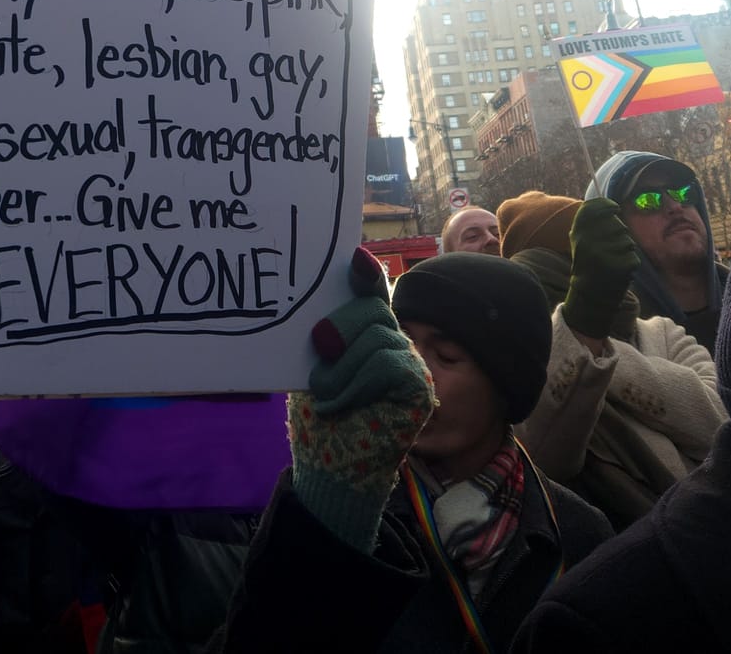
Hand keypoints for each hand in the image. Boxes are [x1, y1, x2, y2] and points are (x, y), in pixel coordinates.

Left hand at [287, 247, 435, 552]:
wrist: (327, 472)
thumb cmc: (318, 423)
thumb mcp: (311, 368)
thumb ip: (323, 335)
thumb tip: (327, 305)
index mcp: (366, 336)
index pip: (370, 295)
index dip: (365, 274)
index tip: (354, 258)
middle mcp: (393, 345)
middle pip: (370, 310)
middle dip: (338, 331)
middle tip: (319, 360)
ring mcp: (411, 367)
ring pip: (376, 336)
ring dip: (340, 369)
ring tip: (328, 397)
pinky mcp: (419, 390)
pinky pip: (386, 364)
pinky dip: (355, 384)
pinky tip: (342, 406)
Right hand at [562, 197, 639, 340]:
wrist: (590, 295)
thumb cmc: (589, 263)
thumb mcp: (581, 241)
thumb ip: (592, 223)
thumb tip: (610, 204)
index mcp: (577, 233)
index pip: (593, 207)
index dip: (606, 204)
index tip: (615, 207)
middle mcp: (588, 242)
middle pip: (617, 225)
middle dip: (619, 234)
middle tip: (610, 248)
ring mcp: (604, 254)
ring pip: (628, 241)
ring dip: (625, 250)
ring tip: (613, 261)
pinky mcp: (619, 266)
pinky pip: (633, 256)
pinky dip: (630, 263)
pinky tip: (619, 271)